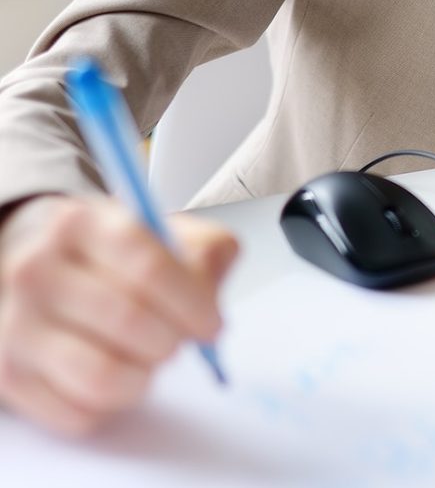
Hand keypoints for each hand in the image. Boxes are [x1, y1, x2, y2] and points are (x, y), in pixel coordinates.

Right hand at [0, 194, 237, 436]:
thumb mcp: (159, 229)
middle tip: (179, 342)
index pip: (147, 267)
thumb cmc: (110, 253)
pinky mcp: (8, 375)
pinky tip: (115, 375)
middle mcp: (37, 270)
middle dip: (170, 341)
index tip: (211, 325)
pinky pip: (77, 414)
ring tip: (149, 361)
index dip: (191, 303)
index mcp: (82, 224)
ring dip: (143, 378)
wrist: (37, 263)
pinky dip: (111, 405)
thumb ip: (203, 251)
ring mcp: (15, 325)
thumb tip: (209, 296)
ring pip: (101, 376)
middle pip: (127, 321)